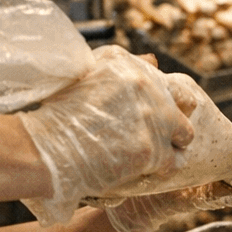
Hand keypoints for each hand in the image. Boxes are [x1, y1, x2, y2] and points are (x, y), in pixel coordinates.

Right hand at [18, 45, 195, 223]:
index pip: (166, 79)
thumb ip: (124, 68)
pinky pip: (174, 161)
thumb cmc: (58, 117)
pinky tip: (144, 170)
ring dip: (171, 145)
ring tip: (150, 156)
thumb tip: (155, 61)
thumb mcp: (87, 76)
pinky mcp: (152, 150)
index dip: (163, 100)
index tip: (152, 113)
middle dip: (173, 121)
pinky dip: (161, 168)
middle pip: (185, 103)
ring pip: (185, 134)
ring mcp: (152, 116)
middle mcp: (145, 84)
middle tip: (156, 136)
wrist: (46, 150)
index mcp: (126, 63)